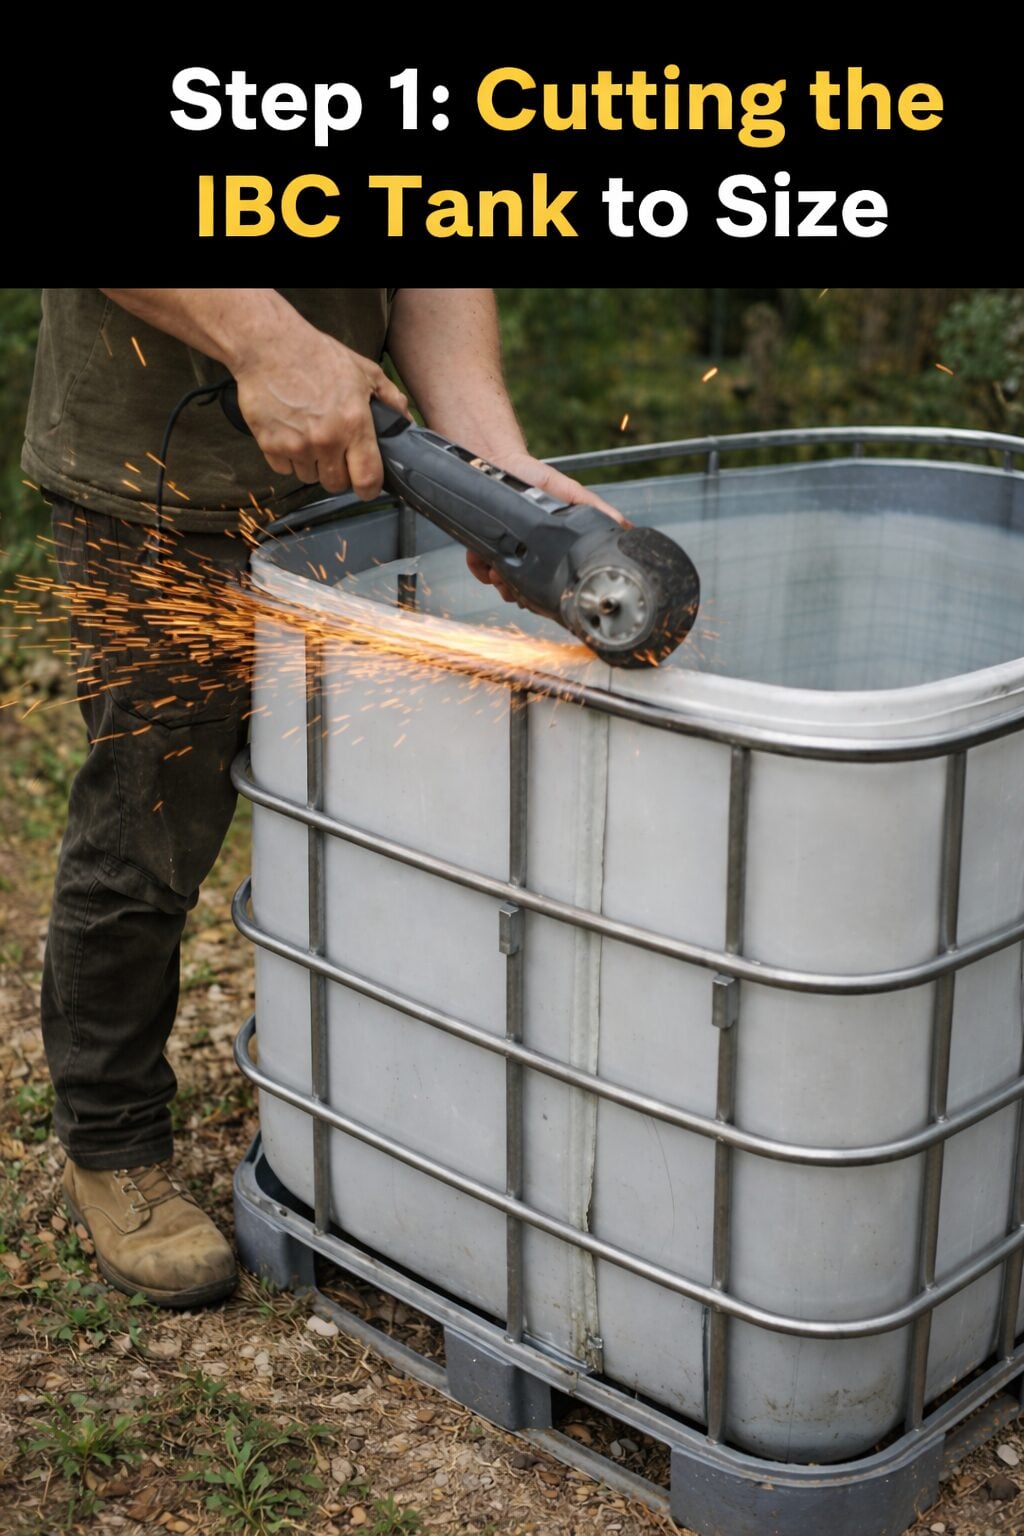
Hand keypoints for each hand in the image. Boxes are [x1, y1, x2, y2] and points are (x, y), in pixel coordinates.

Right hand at [233, 328, 407, 498]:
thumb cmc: (317, 355)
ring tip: (310, 436)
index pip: (367, 479)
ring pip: (309, 477)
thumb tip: (406, 421)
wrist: (268, 345)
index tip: (366, 485)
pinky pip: (284, 469)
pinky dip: (288, 458)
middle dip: (339, 472)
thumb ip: (390, 398)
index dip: (369, 488)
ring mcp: (296, 445)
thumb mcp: (363, 370)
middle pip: (336, 484)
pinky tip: (290, 433)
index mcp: (354, 424)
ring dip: (313, 464)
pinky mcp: (270, 445)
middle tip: (335, 450)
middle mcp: (326, 440)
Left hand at [464, 451, 629, 603]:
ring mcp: (503, 553)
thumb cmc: (532, 477)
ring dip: (500, 582)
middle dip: (520, 591)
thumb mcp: (569, 493)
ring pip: (502, 585)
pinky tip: (482, 560)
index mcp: (548, 549)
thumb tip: (625, 525)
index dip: (547, 593)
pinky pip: (478, 570)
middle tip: (515, 583)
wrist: (497, 463)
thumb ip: (595, 509)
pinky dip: (478, 568)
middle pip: (526, 590)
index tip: (542, 593)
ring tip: (498, 572)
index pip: (551, 582)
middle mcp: (527, 555)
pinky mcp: (480, 548)